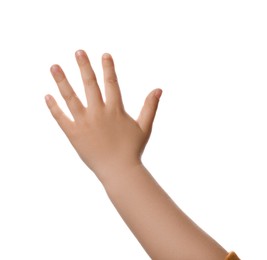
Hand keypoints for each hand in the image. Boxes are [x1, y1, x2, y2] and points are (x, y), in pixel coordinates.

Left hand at [45, 50, 161, 181]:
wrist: (119, 171)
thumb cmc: (133, 150)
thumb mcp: (145, 127)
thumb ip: (150, 107)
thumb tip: (159, 89)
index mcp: (115, 110)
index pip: (111, 83)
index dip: (108, 68)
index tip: (104, 55)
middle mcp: (99, 113)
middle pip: (90, 84)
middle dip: (84, 66)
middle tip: (78, 52)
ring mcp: (85, 123)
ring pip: (71, 97)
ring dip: (62, 81)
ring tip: (54, 67)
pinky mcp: (74, 134)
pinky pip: (61, 118)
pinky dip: (53, 107)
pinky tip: (47, 96)